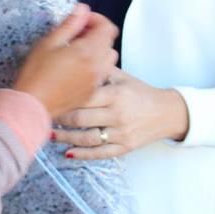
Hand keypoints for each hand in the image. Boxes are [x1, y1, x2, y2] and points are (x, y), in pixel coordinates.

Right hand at [12, 6, 119, 117]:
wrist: (33, 105)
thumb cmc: (36, 74)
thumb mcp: (49, 43)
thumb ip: (69, 24)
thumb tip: (82, 10)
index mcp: (88, 51)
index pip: (107, 27)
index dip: (96, 19)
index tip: (81, 20)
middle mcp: (97, 66)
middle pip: (109, 42)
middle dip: (96, 33)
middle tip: (77, 35)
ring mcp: (96, 80)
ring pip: (108, 58)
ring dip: (98, 50)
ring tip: (78, 51)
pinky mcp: (92, 91)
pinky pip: (102, 73)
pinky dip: (95, 65)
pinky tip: (76, 67)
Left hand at [54, 69, 189, 159]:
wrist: (168, 113)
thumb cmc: (141, 93)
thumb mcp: (123, 78)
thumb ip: (101, 71)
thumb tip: (76, 59)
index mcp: (116, 94)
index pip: (84, 97)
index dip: (65, 98)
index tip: (51, 97)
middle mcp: (118, 114)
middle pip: (81, 119)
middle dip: (61, 119)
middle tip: (46, 116)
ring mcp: (121, 133)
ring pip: (87, 138)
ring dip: (66, 138)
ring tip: (51, 134)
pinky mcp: (124, 147)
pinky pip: (100, 153)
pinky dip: (82, 154)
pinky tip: (67, 152)